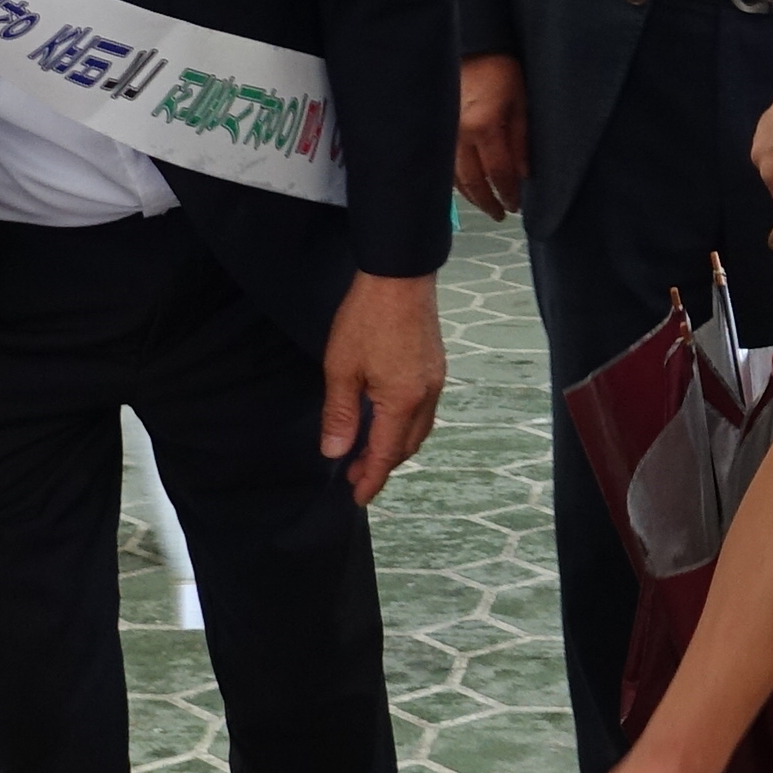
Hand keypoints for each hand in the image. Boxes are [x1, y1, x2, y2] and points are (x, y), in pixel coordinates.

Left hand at [318, 272, 446, 505]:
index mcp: (402, 402)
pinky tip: (387, 419)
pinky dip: (405, 425)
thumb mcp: (341, 368)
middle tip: (355, 475)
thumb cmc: (366, 319)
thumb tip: (335, 452)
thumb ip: (340, 414)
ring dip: (396, 446)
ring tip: (369, 451)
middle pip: (407, 446)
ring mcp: (436, 381)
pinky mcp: (436, 366)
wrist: (400, 274)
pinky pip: (424, 410)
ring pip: (419, 429)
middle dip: (383, 465)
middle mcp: (426, 397)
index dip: (371, 478)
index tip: (357, 497)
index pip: (386, 454)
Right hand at [453, 55, 529, 221]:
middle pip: (472, 182)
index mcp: (483, 127)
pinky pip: (443, 164)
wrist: (471, 44)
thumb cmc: (501, 69)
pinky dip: (455, 181)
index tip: (517, 207)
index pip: (498, 173)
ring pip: (454, 177)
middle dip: (488, 202)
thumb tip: (523, 175)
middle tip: (502, 214)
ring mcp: (443, 133)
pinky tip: (465, 187)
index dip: (508, 194)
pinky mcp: (435, 129)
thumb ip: (522, 140)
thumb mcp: (520, 101)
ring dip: (471, 196)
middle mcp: (458, 135)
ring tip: (486, 205)